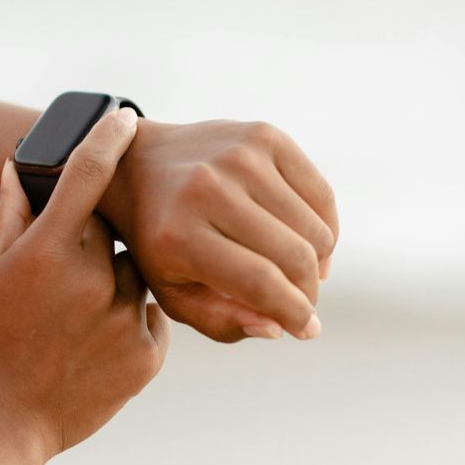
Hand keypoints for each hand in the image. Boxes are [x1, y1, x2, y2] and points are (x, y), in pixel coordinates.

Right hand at [0, 109, 171, 464]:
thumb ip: (6, 218)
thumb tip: (17, 170)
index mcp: (48, 252)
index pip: (89, 175)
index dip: (108, 140)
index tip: (124, 120)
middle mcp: (95, 280)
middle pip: (114, 233)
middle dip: (95, 241)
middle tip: (62, 276)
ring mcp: (126, 319)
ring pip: (137, 275)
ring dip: (114, 283)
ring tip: (73, 320)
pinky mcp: (148, 356)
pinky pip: (151, 316)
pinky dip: (129, 320)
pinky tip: (91, 345)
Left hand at [98, 118, 338, 343]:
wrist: (139, 166)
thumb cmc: (159, 242)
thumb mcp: (173, 292)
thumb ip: (222, 321)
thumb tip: (279, 328)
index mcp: (179, 235)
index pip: (259, 283)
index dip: (294, 313)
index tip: (308, 330)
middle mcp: (209, 189)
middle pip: (294, 256)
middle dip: (308, 292)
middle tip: (303, 302)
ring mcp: (239, 156)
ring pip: (314, 228)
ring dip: (319, 262)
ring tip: (303, 273)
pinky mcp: (264, 135)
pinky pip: (321, 193)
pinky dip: (325, 226)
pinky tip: (310, 242)